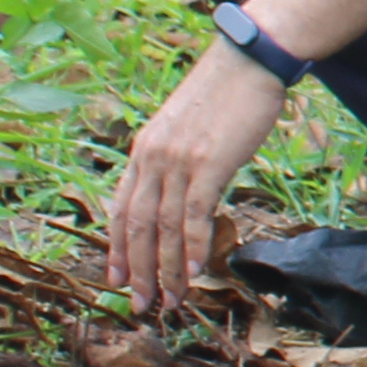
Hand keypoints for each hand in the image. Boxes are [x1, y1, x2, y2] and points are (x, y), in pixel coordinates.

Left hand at [109, 44, 291, 311]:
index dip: (117, 249)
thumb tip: (183, 188)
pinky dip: (193, 247)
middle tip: (140, 305)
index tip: (117, 280)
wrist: (250, 61)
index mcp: (142, 150)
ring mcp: (177, 161)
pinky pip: (194, 215)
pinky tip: (195, 271)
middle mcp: (151, 158)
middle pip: (137, 226)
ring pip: (163, 228)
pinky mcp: (207, 164)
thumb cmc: (226, 92)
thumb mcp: (187, 126)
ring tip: (170, 300)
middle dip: (136, 270)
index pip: (121, 209)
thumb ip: (176, 157)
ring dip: (165, 269)